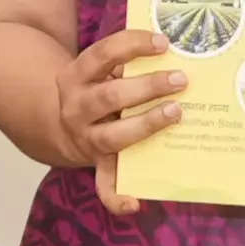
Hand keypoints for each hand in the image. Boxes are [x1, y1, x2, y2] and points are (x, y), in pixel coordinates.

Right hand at [43, 25, 187, 215]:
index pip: (102, 54)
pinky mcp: (98, 164)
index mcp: (76, 77)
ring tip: (176, 113)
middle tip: (181, 79)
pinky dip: (116, 197)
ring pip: (113, 136)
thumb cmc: (99, 89)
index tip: (163, 42)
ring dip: (145, 124)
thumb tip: (178, 54)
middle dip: (147, 87)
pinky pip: (104, 184)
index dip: (132, 45)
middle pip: (110, 96)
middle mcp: (76, 108)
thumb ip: (127, 64)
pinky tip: (135, 204)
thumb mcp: (101, 71)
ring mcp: (85, 139)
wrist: (63, 125)